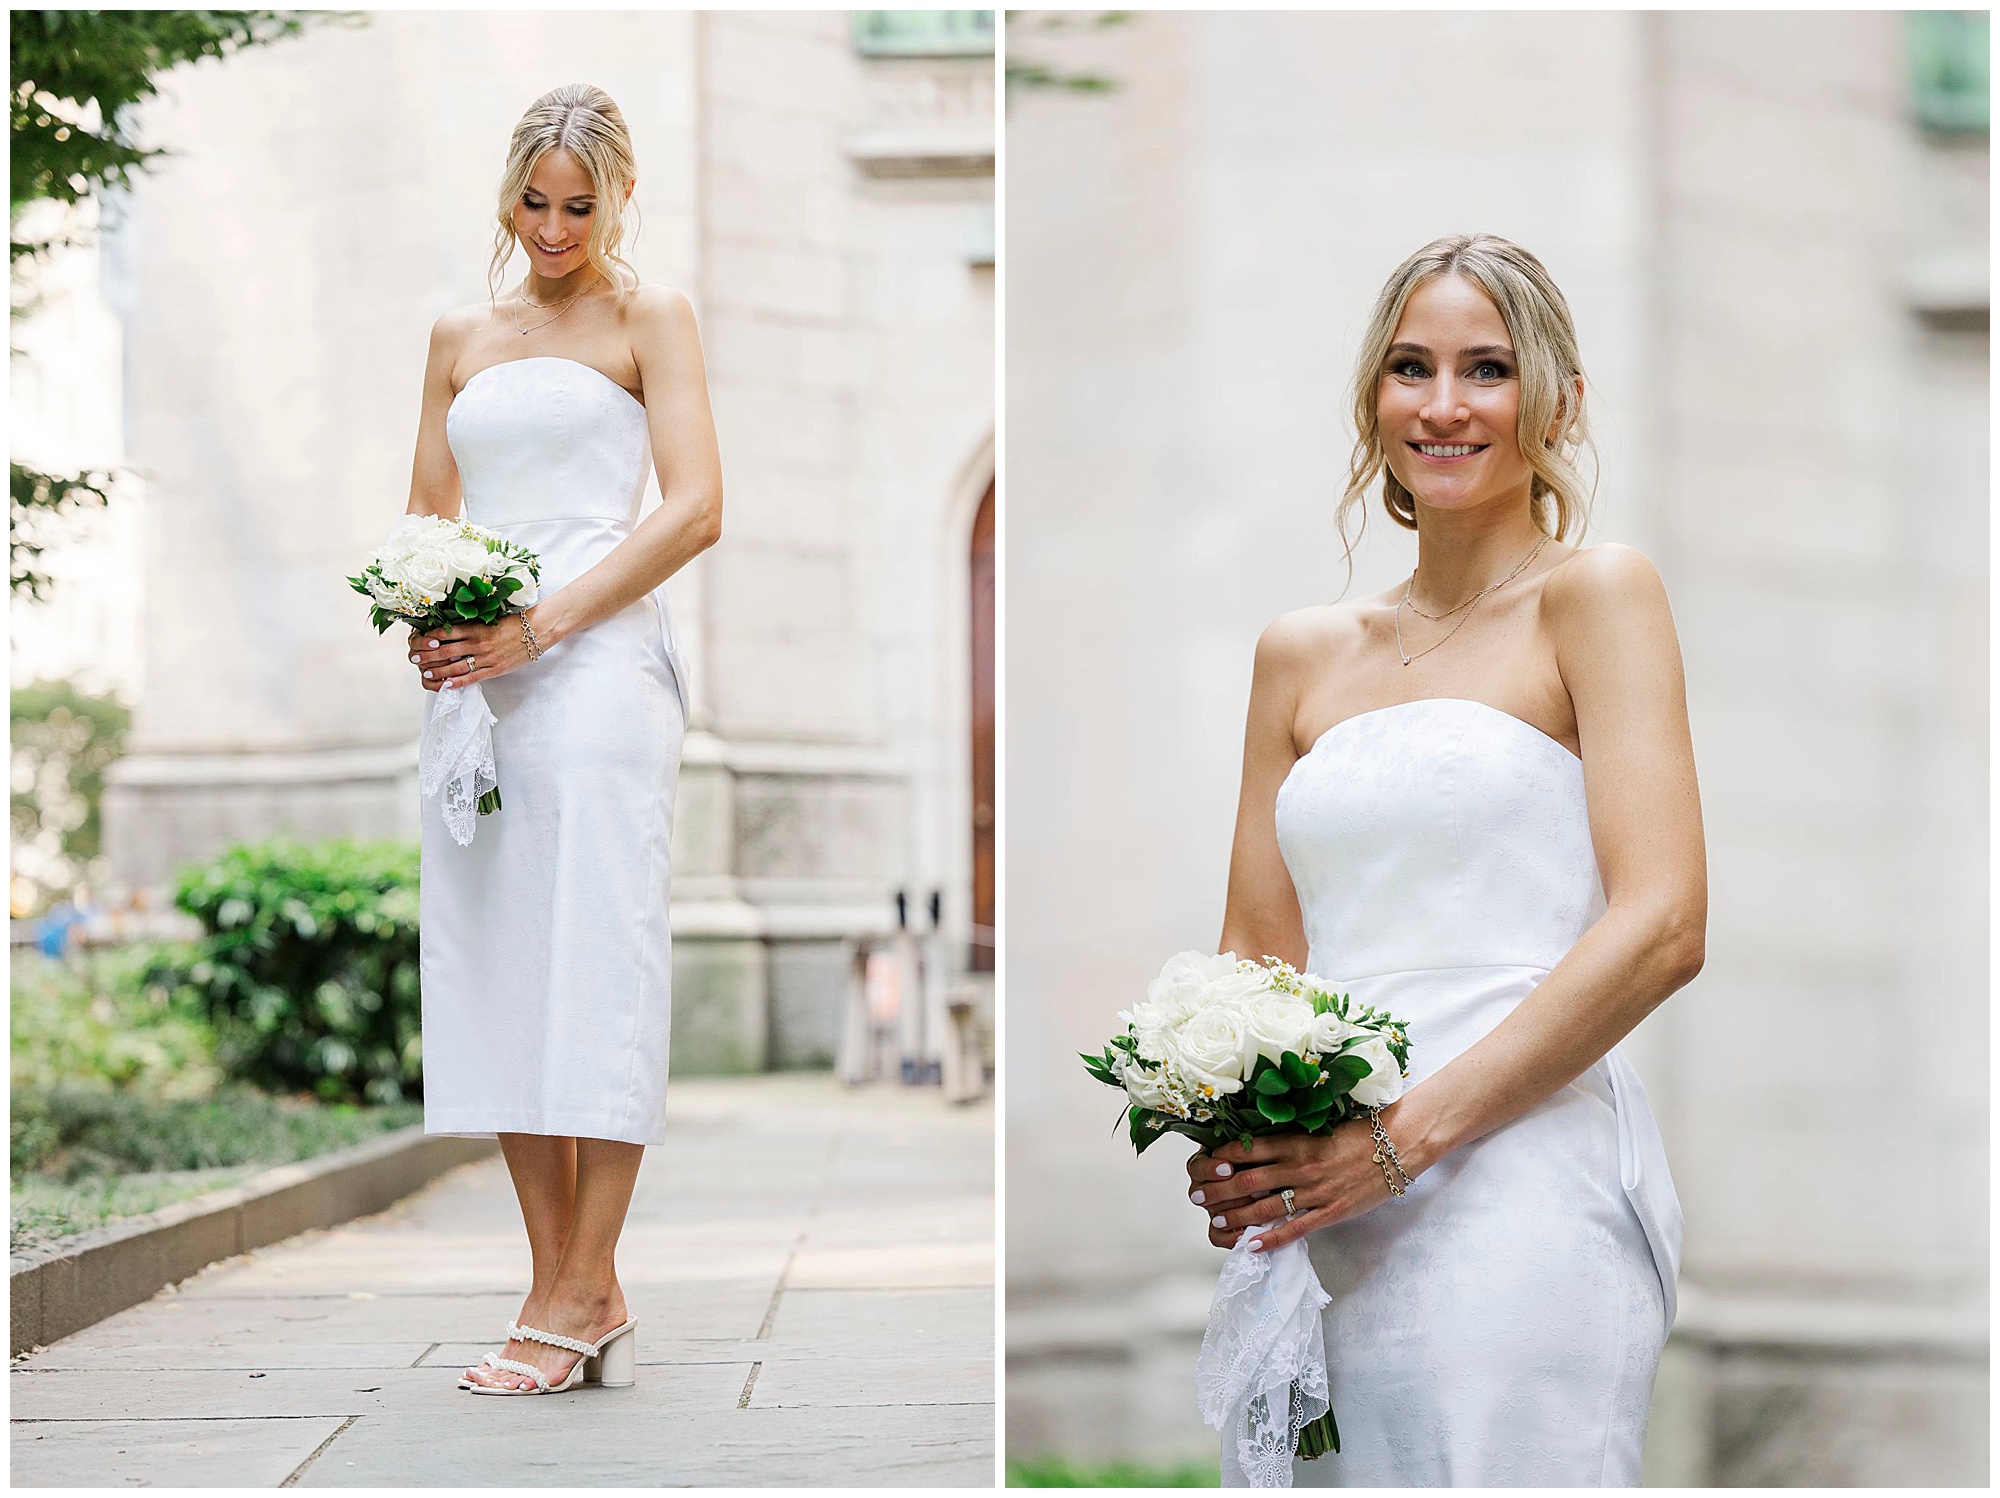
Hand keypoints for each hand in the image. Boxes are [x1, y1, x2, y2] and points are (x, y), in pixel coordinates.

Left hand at [407, 608, 544, 691]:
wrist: (537, 631)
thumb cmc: (514, 623)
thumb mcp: (490, 620)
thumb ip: (472, 627)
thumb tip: (451, 632)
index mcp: (475, 627)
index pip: (444, 633)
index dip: (428, 639)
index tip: (417, 641)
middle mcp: (478, 642)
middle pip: (445, 651)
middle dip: (427, 656)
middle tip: (413, 659)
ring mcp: (486, 657)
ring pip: (456, 666)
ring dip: (439, 671)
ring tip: (426, 673)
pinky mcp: (495, 669)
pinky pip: (473, 677)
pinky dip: (458, 682)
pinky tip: (447, 685)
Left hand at [1185, 1113, 1409, 1254]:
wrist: (1397, 1146)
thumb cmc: (1358, 1133)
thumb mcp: (1318, 1129)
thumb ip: (1290, 1141)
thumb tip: (1256, 1149)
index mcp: (1296, 1141)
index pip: (1247, 1149)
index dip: (1220, 1159)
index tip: (1203, 1165)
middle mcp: (1300, 1166)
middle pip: (1247, 1180)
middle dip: (1217, 1189)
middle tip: (1195, 1195)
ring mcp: (1315, 1191)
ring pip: (1265, 1207)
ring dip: (1236, 1215)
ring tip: (1215, 1220)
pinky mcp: (1331, 1211)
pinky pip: (1295, 1228)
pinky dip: (1271, 1239)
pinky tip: (1251, 1245)